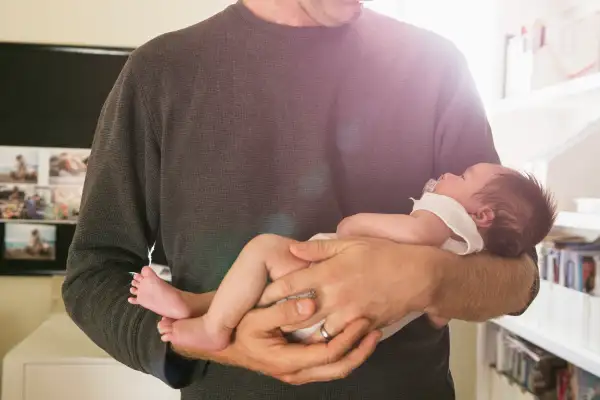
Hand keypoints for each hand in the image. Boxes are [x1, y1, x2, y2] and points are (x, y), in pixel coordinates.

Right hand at [170, 297, 380, 384]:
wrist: (225, 345)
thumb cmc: (240, 330)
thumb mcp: (257, 318)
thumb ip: (284, 311)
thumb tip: (310, 305)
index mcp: (288, 362)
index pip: (328, 355)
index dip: (348, 339)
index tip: (363, 321)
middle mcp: (297, 372)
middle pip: (338, 368)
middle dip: (360, 350)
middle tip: (375, 329)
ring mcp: (299, 371)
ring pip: (336, 369)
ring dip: (355, 352)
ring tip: (371, 333)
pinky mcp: (300, 366)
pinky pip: (328, 364)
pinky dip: (344, 352)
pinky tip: (352, 336)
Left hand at [259, 237, 438, 337]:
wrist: (417, 276)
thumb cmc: (383, 254)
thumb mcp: (351, 243)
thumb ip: (319, 248)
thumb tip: (292, 249)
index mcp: (330, 272)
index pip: (290, 284)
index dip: (271, 292)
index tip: (257, 297)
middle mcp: (335, 296)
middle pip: (297, 312)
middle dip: (279, 318)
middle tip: (262, 321)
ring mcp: (348, 315)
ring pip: (314, 332)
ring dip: (299, 334)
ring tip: (283, 335)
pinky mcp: (360, 327)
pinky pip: (337, 339)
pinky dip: (323, 341)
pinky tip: (312, 342)